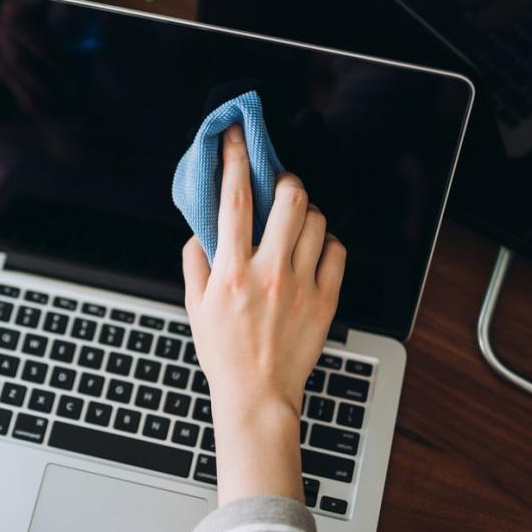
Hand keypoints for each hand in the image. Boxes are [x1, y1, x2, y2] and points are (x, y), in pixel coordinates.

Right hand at [182, 124, 344, 503]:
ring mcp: (301, 285)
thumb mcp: (194, 306)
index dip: (233, 160)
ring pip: (316, 221)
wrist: (257, 394)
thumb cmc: (224, 352)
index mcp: (231, 271)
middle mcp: (268, 272)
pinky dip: (327, 242)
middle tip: (280, 185)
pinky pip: (336, 251)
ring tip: (296, 222)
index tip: (235, 136)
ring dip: (306, 212)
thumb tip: (202, 231)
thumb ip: (196, 263)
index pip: (233, 201)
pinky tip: (314, 250)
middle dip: (285, 181)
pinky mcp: (326, 299)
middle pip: (288, 200)